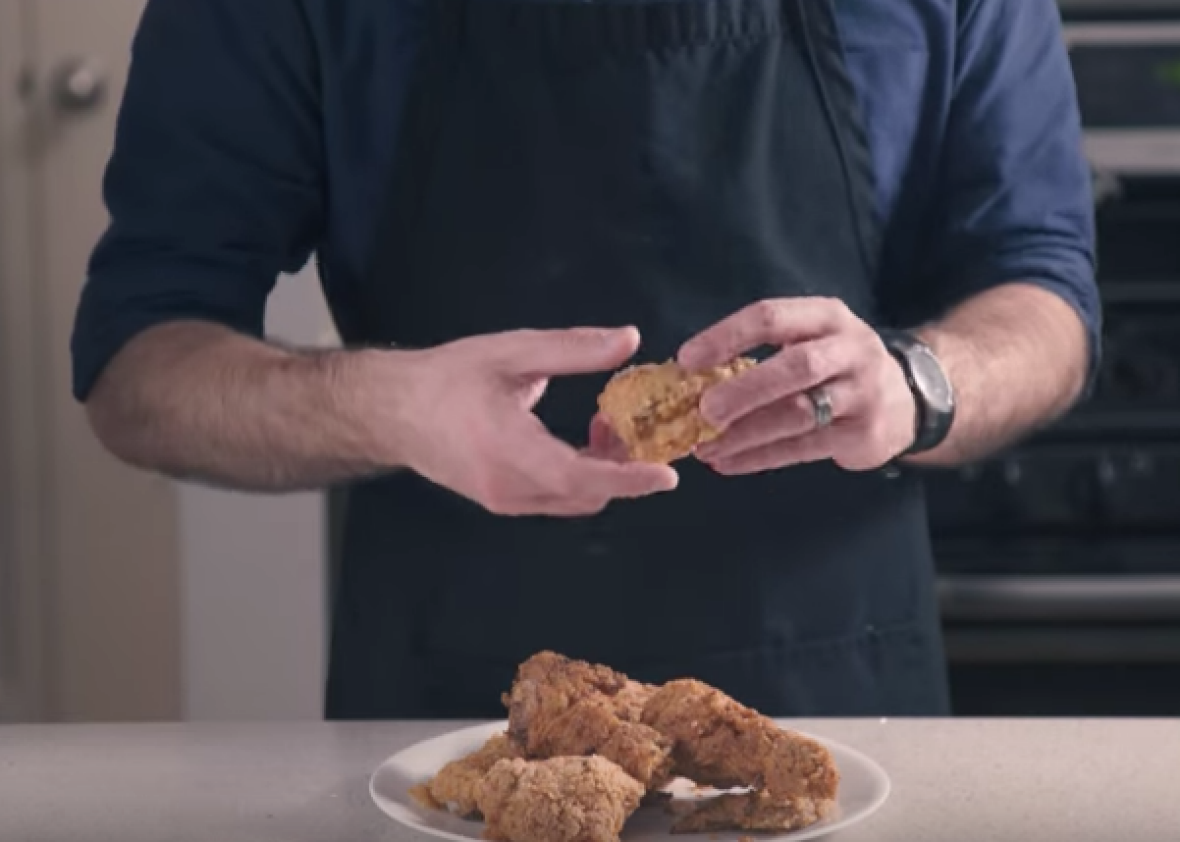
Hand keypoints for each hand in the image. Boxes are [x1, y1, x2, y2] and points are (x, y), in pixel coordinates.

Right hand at [385, 327, 677, 515]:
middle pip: (586, 495)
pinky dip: (579, 478)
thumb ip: (572, 349)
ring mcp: (503, 501)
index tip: (666, 475)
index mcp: (508, 450)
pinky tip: (579, 442)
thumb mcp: (511, 352)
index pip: (580, 478)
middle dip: (621, 469)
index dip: (628, 479)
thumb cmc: (447, 378)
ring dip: (601, 473)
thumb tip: (629, 340)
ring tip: (603, 428)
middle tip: (631, 426)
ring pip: (573, 501)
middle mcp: (507, 487)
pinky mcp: (501, 502)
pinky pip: (555, 499)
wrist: (392, 411)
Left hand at [679, 298, 916, 473]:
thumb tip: (691, 379)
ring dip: (746, 433)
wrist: (908, 399)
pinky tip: (728, 463)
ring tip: (705, 447)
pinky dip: (760, 458)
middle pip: (795, 366)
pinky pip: (804, 448)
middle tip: (703, 410)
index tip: (686, 359)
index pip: (771, 317)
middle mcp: (850, 350)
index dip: (726, 337)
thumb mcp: (811, 341)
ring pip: (799, 413)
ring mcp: (861, 393)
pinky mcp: (862, 434)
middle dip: (744, 389)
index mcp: (826, 317)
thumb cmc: (836, 366)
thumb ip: (763, 353)